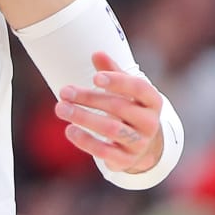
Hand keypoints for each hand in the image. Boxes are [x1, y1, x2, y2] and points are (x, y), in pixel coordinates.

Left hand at [55, 52, 162, 173]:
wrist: (142, 146)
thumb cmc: (130, 111)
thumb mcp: (126, 91)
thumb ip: (113, 72)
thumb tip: (97, 53)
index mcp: (153, 101)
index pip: (138, 88)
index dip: (118, 81)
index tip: (95, 77)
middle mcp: (150, 123)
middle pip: (118, 107)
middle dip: (89, 98)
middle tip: (64, 91)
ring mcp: (139, 143)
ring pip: (111, 129)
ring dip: (83, 117)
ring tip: (61, 108)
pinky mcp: (126, 160)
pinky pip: (104, 151)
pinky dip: (85, 140)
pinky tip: (69, 129)